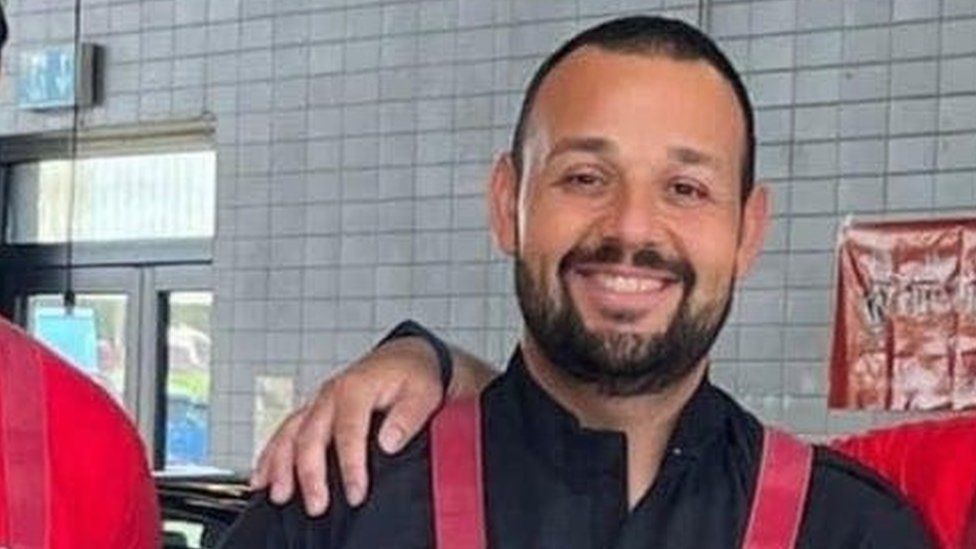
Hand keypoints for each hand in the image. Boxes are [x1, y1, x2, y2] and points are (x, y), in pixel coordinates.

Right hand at [249, 336, 443, 514]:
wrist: (403, 357)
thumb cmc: (413, 375)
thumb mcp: (423, 392)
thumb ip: (407, 417)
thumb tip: (388, 442)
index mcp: (356, 388)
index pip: (348, 431)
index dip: (350, 466)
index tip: (356, 493)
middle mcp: (331, 393)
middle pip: (311, 436)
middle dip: (310, 473)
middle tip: (317, 505)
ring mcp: (318, 402)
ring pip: (289, 433)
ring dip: (281, 465)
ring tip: (279, 495)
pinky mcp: (312, 411)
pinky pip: (284, 432)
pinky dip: (270, 455)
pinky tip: (261, 478)